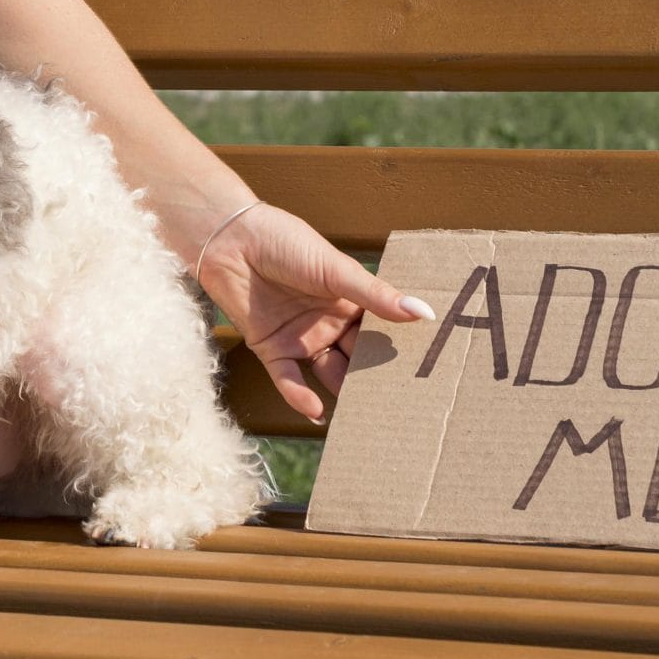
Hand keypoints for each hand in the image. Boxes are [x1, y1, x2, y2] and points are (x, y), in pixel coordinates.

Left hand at [195, 202, 432, 424]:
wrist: (232, 240)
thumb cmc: (287, 242)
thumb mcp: (337, 270)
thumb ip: (376, 295)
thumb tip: (425, 313)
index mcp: (349, 301)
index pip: (380, 332)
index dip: (399, 351)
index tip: (426, 374)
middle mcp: (328, 323)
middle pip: (357, 358)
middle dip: (375, 379)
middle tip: (402, 407)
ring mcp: (301, 338)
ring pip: (328, 373)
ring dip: (342, 393)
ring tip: (364, 419)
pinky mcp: (271, 349)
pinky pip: (289, 380)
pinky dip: (301, 397)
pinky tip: (317, 412)